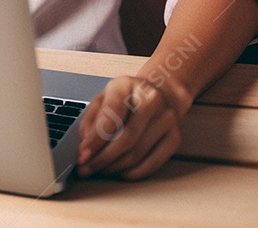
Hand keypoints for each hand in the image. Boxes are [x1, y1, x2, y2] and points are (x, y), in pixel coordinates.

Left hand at [75, 72, 192, 180]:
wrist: (160, 91)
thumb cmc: (128, 96)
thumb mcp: (105, 96)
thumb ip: (92, 116)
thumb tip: (86, 141)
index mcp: (127, 85)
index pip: (111, 114)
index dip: (95, 139)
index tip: (82, 155)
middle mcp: (151, 100)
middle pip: (126, 138)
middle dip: (102, 159)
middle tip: (88, 168)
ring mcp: (166, 119)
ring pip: (137, 154)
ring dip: (115, 168)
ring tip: (101, 170)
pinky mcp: (174, 137)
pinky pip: (153, 163)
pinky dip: (133, 173)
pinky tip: (121, 172)